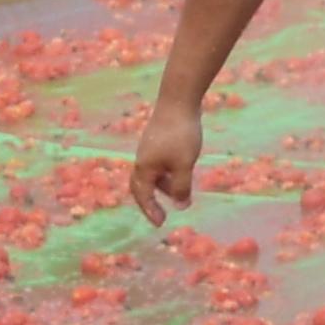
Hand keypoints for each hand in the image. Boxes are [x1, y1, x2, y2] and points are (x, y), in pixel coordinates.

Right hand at [131, 98, 202, 227]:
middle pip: (141, 186)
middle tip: (161, 214)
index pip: (143, 196)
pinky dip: (166, 173)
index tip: (160, 224)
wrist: (179, 101)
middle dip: (150, 201)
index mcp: (144, 168)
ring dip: (163, 186)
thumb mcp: (184, 165)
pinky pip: (158, 164)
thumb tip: (181, 206)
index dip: (150, 211)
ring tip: (181, 193)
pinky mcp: (157, 139)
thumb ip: (181, 187)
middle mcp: (142, 159)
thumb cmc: (181, 136)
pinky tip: (181, 171)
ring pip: (152, 174)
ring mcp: (149, 148)